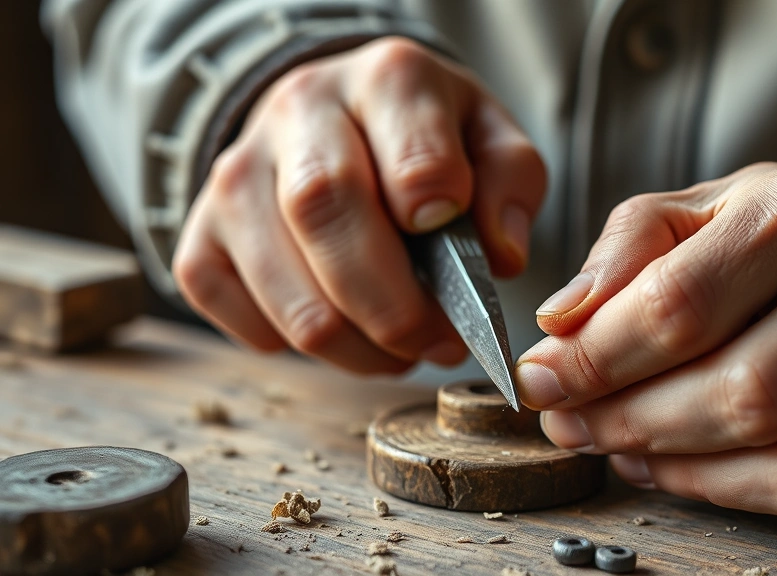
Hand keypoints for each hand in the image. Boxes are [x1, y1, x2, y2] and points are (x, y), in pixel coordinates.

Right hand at [172, 37, 545, 372]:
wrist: (334, 118)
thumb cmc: (423, 138)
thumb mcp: (489, 138)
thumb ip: (510, 185)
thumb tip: (500, 258)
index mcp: (386, 80)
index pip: (414, 161)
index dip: (440, 228)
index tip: (467, 270)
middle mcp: (298, 114)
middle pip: (331, 221)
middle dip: (398, 313)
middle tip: (439, 344)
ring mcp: (236, 176)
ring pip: (292, 299)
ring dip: (359, 350)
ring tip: (399, 347)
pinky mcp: (200, 235)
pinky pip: (242, 320)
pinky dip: (297, 347)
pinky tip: (337, 326)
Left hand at [516, 163, 776, 515]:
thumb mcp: (703, 208)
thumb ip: (626, 251)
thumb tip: (558, 323)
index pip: (677, 302)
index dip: (592, 358)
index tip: (538, 379)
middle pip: (727, 385)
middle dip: (624, 417)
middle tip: (568, 422)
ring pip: (769, 445)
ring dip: (667, 460)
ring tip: (615, 443)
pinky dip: (721, 489)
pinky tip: (676, 467)